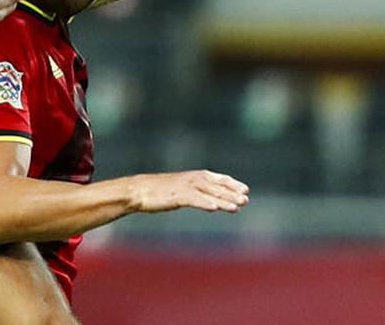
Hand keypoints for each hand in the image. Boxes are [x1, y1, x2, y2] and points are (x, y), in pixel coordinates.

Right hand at [129, 170, 249, 213]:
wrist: (139, 190)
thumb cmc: (159, 191)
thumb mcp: (180, 189)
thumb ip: (195, 192)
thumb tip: (208, 200)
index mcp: (193, 176)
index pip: (217, 178)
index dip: (231, 183)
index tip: (245, 189)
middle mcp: (191, 179)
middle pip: (216, 186)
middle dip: (232, 193)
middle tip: (246, 200)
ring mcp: (184, 187)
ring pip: (208, 193)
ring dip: (223, 200)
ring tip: (237, 207)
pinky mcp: (176, 196)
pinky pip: (194, 200)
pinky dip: (205, 203)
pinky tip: (215, 209)